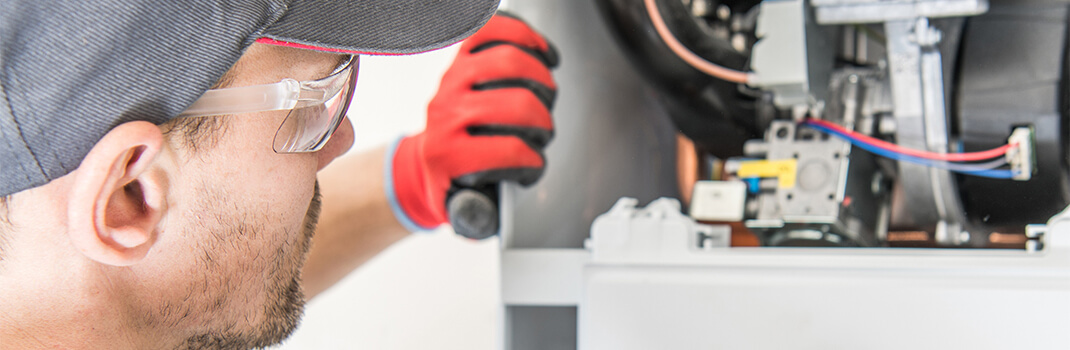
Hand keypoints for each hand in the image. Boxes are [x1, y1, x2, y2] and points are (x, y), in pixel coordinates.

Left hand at [387, 13, 558, 230]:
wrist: (425, 162)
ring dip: (541, 81)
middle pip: (517, 104)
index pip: (508, 150)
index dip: (532, 161)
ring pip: (510, 62)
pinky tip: (541, 54)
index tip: (533, 166)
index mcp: (446, 154)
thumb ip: (480, 215)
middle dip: (542, 122)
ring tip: (545, 97)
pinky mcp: (460, 58)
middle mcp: (446, 112)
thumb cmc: (451, 182)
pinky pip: (494, 30)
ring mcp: (453, 80)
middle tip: (542, 133)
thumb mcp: (463, 210)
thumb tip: (490, 212)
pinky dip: (524, 36)